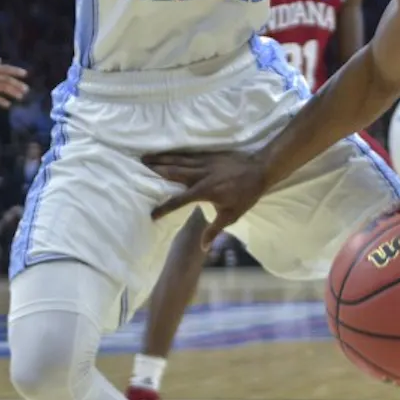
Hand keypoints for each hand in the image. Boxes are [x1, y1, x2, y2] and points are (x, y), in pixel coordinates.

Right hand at [0, 58, 27, 107]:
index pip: (5, 68)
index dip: (15, 71)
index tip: (25, 74)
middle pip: (6, 79)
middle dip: (17, 84)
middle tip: (26, 90)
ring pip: (2, 87)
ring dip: (13, 92)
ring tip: (21, 97)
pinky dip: (1, 101)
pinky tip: (8, 104)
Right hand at [144, 150, 267, 247]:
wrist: (261, 169)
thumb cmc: (246, 194)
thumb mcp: (231, 215)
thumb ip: (214, 230)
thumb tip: (203, 248)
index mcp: (204, 191)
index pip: (179, 201)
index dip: (164, 208)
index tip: (151, 214)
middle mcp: (201, 175)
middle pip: (173, 172)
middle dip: (155, 171)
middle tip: (137, 168)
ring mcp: (205, 162)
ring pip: (179, 160)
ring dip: (161, 158)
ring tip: (145, 157)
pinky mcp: (209, 154)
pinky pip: (188, 153)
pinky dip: (175, 152)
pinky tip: (167, 151)